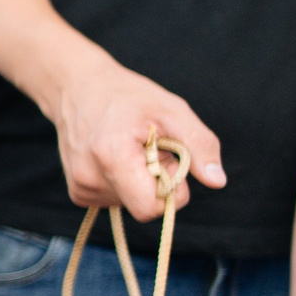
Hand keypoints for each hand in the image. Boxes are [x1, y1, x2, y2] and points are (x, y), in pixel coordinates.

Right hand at [43, 55, 224, 221]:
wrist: (77, 88)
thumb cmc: (128, 96)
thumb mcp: (171, 111)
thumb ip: (198, 145)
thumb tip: (218, 182)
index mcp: (111, 157)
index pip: (150, 206)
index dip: (171, 187)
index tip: (169, 158)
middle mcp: (89, 178)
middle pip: (143, 206)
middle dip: (156, 183)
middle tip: (150, 149)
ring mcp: (80, 188)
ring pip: (131, 203)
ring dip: (140, 180)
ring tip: (130, 148)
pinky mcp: (78, 192)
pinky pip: (116, 200)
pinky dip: (124, 183)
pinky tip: (116, 157)